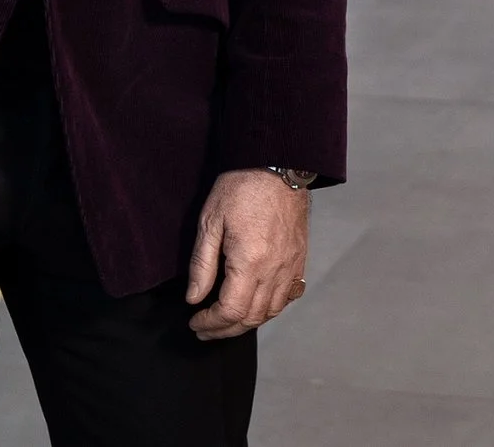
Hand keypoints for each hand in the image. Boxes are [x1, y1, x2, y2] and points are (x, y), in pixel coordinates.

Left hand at [184, 169, 309, 340]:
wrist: (278, 165)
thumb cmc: (241, 187)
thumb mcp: (210, 221)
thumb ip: (201, 264)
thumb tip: (194, 298)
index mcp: (250, 262)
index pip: (231, 311)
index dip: (211, 323)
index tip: (195, 322)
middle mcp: (275, 270)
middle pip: (251, 318)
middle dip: (225, 330)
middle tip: (206, 329)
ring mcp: (291, 266)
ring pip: (271, 311)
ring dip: (247, 323)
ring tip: (227, 322)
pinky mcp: (299, 259)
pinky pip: (288, 296)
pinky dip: (270, 308)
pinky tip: (256, 305)